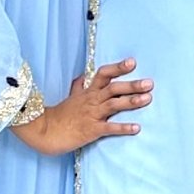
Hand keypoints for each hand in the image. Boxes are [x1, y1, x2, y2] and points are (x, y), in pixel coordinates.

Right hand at [12, 56, 152, 154]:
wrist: (44, 131)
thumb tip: (84, 76)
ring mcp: (91, 115)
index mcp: (88, 92)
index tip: (132, 62)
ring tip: (148, 99)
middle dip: (132, 85)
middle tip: (150, 83)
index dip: (118, 68)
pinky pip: (109, 128)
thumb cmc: (60, 115)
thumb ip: (80, 86)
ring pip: (113, 105)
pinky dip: (123, 127)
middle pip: (113, 88)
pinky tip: (136, 128)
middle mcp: (91, 101)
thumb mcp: (70, 97)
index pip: (103, 74)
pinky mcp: (91, 130)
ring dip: (132, 101)